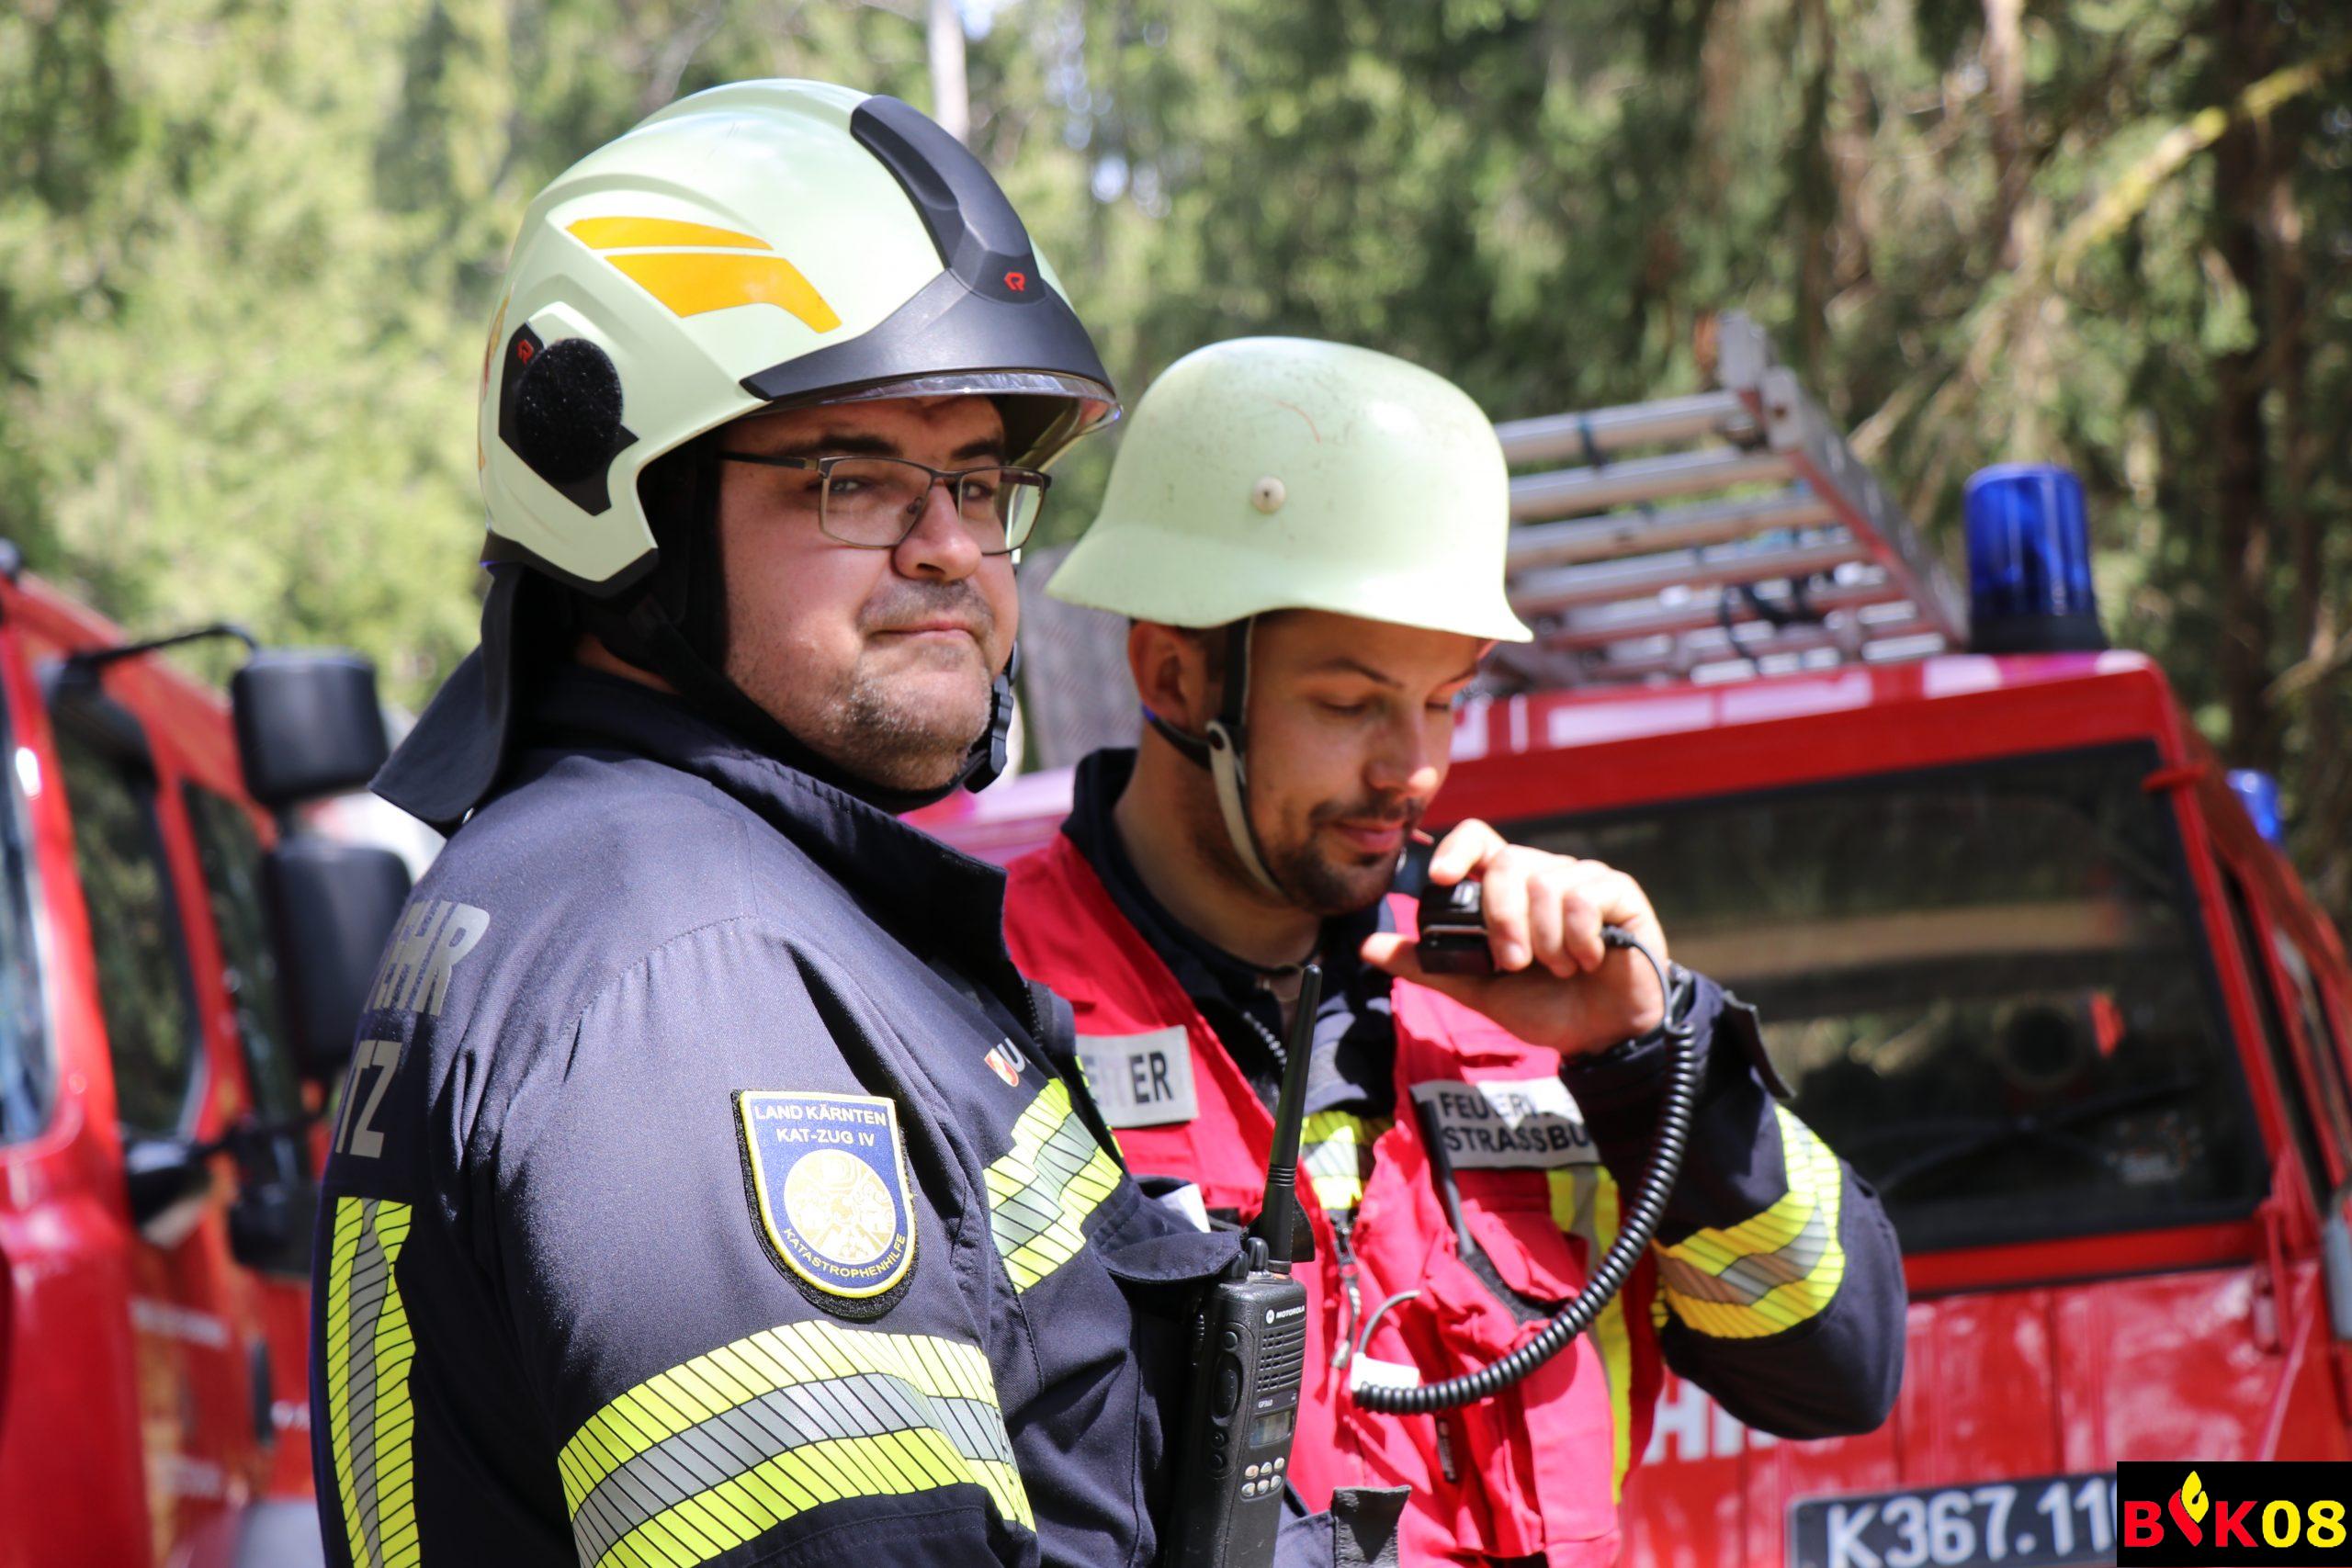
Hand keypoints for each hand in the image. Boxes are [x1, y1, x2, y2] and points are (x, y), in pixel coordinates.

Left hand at [1360, 819, 1669, 1057]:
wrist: (1603, 1037)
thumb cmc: (1543, 1006)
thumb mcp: (1476, 989)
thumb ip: (1428, 965)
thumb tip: (1367, 946)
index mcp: (1506, 890)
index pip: (1479, 839)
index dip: (1458, 849)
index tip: (1440, 876)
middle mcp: (1542, 874)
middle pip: (1507, 863)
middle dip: (1502, 920)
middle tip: (1514, 964)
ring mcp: (1582, 879)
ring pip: (1545, 882)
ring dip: (1545, 940)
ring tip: (1559, 968)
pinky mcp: (1619, 892)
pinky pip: (1585, 895)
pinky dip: (1579, 936)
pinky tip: (1589, 960)